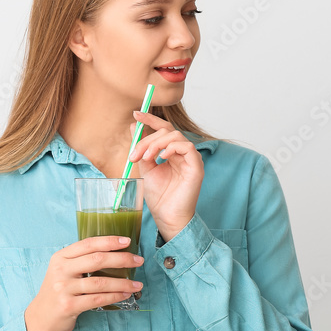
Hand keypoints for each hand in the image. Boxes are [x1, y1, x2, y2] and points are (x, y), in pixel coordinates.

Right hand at [23, 236, 142, 330]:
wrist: (40, 320)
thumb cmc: (58, 293)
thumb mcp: (63, 272)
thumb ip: (81, 261)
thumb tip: (114, 252)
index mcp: (60, 257)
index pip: (88, 244)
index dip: (109, 241)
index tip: (127, 241)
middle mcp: (61, 270)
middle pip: (97, 260)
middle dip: (122, 259)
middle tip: (138, 260)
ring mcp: (63, 289)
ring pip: (100, 282)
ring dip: (123, 283)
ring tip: (137, 284)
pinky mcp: (68, 306)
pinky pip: (98, 299)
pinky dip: (115, 296)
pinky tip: (125, 295)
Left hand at [127, 111, 203, 240]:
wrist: (166, 216)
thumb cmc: (159, 196)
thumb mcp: (145, 168)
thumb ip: (142, 148)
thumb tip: (134, 127)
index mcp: (172, 152)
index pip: (164, 129)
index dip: (151, 119)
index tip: (136, 114)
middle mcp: (182, 153)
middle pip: (167, 131)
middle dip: (147, 138)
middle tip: (135, 154)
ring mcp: (191, 158)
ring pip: (175, 136)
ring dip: (156, 143)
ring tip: (146, 158)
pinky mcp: (196, 166)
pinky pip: (187, 146)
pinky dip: (172, 148)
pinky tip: (162, 158)